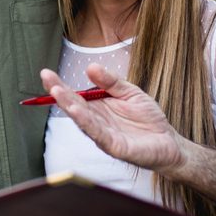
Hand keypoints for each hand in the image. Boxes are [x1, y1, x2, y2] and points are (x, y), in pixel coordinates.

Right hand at [40, 64, 186, 175]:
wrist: (169, 142)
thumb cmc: (148, 119)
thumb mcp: (130, 92)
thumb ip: (111, 82)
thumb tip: (90, 67)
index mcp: (98, 109)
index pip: (75, 96)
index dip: (60, 85)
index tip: (46, 73)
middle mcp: (97, 123)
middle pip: (74, 107)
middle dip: (59, 93)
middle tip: (46, 79)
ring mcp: (104, 136)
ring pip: (83, 121)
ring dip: (70, 107)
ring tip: (57, 93)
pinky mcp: (116, 148)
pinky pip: (99, 134)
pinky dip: (88, 124)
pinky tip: (78, 113)